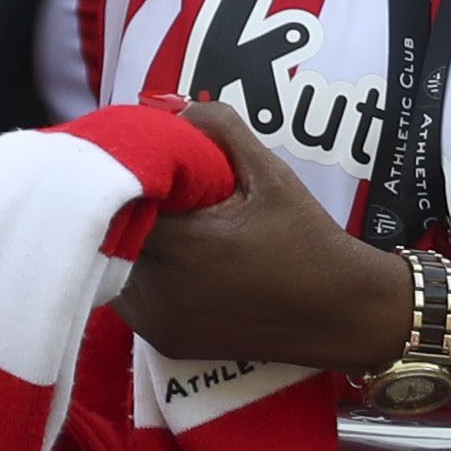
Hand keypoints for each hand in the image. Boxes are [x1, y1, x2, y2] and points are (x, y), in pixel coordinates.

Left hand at [117, 97, 413, 379]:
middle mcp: (162, 289)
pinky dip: (142, 273)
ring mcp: (157, 321)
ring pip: (116, 265)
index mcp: (184, 243)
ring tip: (170, 224)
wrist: (336, 312)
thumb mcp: (270, 173)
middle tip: (157, 189)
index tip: (145, 162)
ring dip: (131, 241)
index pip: (121, 199)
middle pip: (114, 233)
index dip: (128, 175)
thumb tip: (172, 110)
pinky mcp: (163, 341)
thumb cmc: (305, 240)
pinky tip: (174, 259)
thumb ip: (220, 129)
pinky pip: (131, 296)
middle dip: (129, 207)